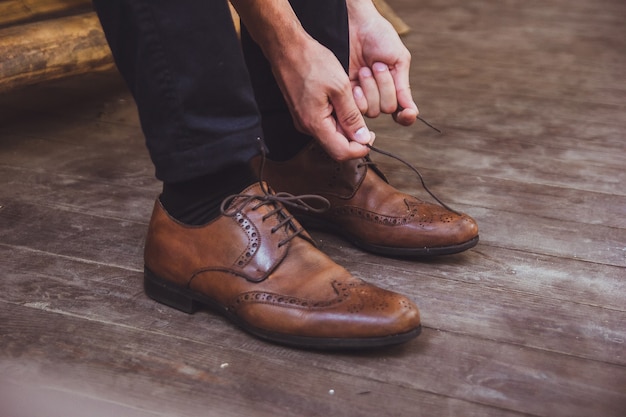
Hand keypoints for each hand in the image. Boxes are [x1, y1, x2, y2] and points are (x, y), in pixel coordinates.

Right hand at [232, 0, 374, 160]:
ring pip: (330, 136)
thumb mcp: (340, 87)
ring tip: (354, 108)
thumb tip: (362, 137)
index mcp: (315, 123)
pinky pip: (323, 125)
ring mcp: (303, 121)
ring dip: (345, 128)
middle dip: (354, 139)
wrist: (287, 48)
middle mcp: (307, 127)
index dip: (359, 149)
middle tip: (368, 125)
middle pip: (336, 147)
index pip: (341, 152)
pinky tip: (342, 104)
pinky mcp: (303, 113)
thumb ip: (351, 115)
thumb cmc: (311, 62)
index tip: (371, 137)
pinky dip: (336, 120)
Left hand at [348, 0, 418, 125]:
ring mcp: (364, 97)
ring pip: (373, 110)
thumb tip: (412, 112)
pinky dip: (359, 94)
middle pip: (388, 109)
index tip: (407, 113)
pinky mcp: (348, 96)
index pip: (404, 113)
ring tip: (366, 68)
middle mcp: (380, 97)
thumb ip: (403, 87)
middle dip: (385, 87)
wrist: (357, 27)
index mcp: (395, 89)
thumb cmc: (380, 38)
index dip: (406, 117)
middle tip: (378, 66)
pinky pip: (357, 108)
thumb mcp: (399, 60)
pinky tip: (357, 78)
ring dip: (371, 88)